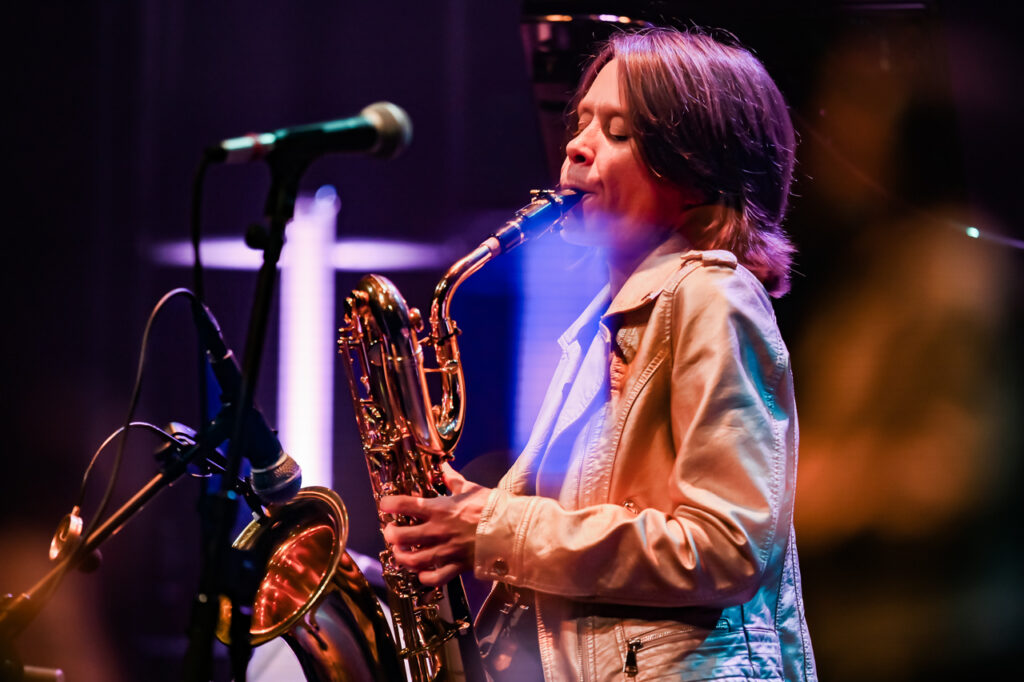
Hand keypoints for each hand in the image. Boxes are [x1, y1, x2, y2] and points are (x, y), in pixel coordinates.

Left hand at [378, 462, 491, 586]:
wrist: (513, 529)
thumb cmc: (492, 507)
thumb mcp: (471, 488)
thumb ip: (453, 479)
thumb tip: (444, 466)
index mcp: (440, 509)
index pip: (405, 504)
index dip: (389, 504)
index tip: (385, 504)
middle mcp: (438, 531)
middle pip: (401, 536)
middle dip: (391, 534)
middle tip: (391, 532)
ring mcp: (446, 550)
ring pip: (413, 559)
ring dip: (402, 557)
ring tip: (401, 553)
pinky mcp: (457, 566)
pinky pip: (435, 578)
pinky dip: (425, 577)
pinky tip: (422, 573)